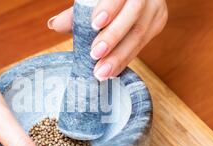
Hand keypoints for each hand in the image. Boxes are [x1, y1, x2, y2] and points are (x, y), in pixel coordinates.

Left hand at [48, 0, 167, 80]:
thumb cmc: (106, 1)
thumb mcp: (92, 2)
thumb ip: (75, 13)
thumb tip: (54, 25)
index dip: (109, 8)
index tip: (95, 24)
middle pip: (133, 14)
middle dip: (113, 37)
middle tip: (94, 55)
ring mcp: (155, 8)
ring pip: (140, 33)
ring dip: (119, 56)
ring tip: (101, 72)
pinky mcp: (157, 23)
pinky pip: (142, 45)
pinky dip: (125, 59)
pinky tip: (112, 72)